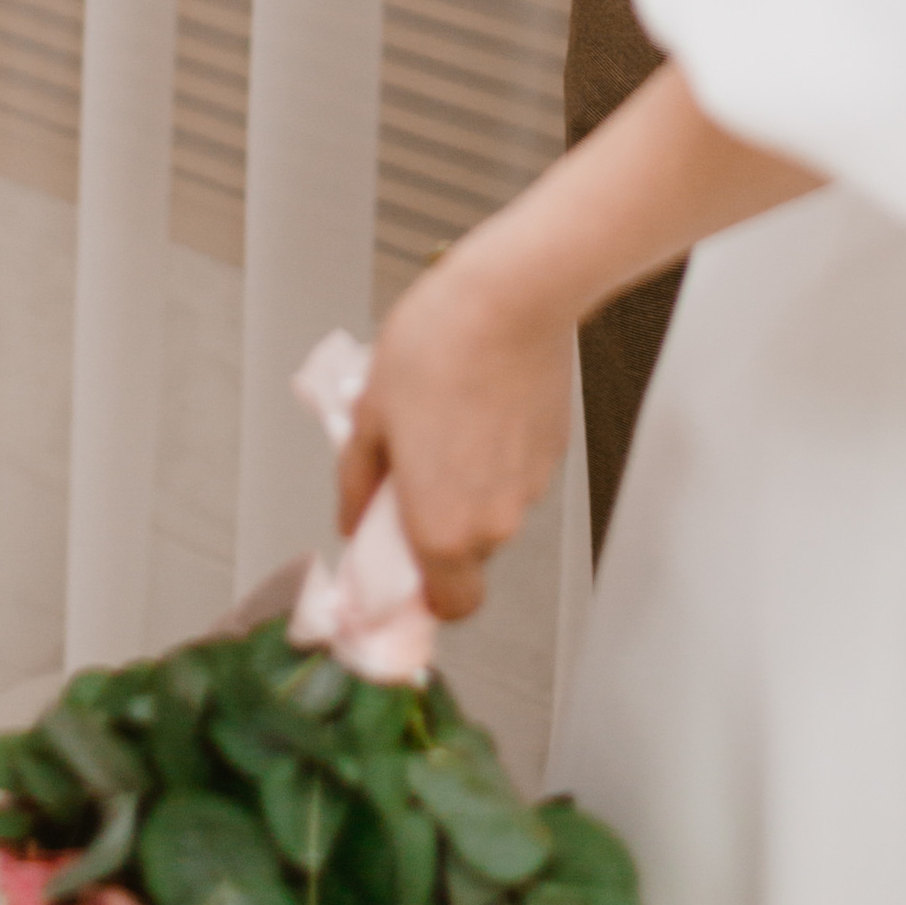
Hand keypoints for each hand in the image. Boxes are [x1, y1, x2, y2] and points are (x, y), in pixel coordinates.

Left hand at [338, 241, 574, 624]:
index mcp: (443, 527)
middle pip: (466, 554)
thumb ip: (357, 483)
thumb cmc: (436, 349)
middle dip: (438, 523)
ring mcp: (531, 487)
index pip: (449, 607)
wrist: (511, 297)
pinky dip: (496, 453)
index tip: (402, 566)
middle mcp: (495, 521)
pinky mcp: (553, 450)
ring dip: (467, 483)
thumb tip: (353, 517)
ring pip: (491, 509)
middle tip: (411, 469)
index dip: (425, 596)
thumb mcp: (369, 415)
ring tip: (443, 420)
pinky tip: (475, 404)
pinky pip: (515, 472)